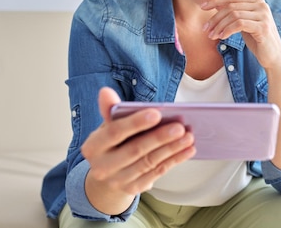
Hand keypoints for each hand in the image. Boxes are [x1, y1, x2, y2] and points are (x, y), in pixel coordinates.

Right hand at [80, 87, 195, 214]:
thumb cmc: (111, 143)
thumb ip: (110, 110)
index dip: (136, 123)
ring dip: (171, 149)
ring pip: (149, 162)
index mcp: (93, 147)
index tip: (157, 113)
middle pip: (135, 150)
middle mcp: (102, 167)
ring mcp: (117, 181)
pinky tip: (187, 150)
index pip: (114, 132)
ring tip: (188, 136)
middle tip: (180, 127)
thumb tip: (105, 91)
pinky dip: (174, 160)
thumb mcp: (107, 127)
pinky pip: (157, 172)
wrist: (107, 175)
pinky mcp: (133, 189)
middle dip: (159, 137)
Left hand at [201, 0, 280, 69]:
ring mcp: (263, 15)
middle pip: (231, 6)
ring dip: (219, 25)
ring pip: (233, 15)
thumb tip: (216, 4)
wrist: (273, 57)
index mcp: (257, 2)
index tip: (202, 7)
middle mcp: (262, 5)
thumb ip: (234, 13)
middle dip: (215, 17)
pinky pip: (239, 24)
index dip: (216, 1)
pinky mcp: (263, 27)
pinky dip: (227, 30)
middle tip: (205, 29)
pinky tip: (221, 37)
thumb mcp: (244, 24)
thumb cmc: (257, 41)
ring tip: (211, 35)